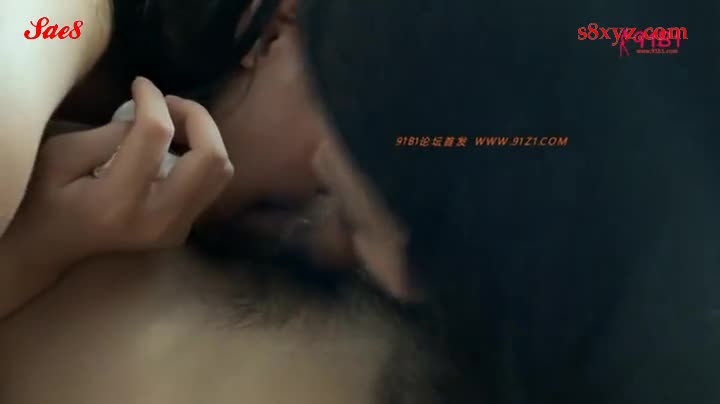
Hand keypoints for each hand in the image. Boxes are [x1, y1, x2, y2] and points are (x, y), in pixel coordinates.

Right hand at [8, 77, 233, 263]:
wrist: (52, 247)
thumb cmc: (47, 197)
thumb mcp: (61, 156)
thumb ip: (109, 135)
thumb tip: (149, 118)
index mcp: (118, 201)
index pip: (157, 135)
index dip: (154, 99)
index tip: (141, 84)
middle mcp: (157, 220)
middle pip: (211, 158)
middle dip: (197, 118)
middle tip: (169, 103)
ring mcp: (175, 230)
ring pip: (221, 172)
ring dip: (205, 137)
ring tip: (175, 122)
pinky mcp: (182, 230)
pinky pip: (211, 186)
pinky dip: (202, 157)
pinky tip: (176, 146)